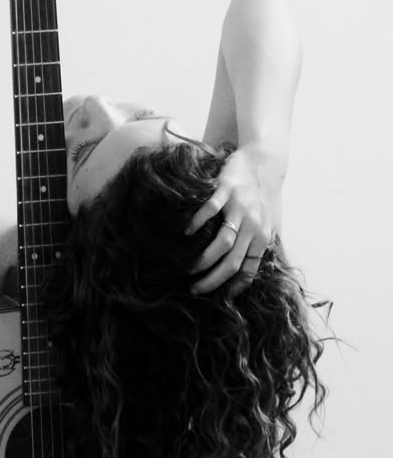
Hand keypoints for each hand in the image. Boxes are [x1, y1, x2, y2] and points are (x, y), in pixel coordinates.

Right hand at [185, 144, 281, 296]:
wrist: (264, 161)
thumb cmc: (265, 194)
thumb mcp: (271, 222)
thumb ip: (260, 244)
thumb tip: (246, 270)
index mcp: (263, 236)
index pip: (247, 270)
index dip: (230, 287)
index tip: (213, 296)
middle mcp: (253, 225)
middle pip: (232, 261)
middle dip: (212, 280)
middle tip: (195, 290)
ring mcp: (239, 207)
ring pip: (222, 242)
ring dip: (204, 259)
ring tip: (189, 268)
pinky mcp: (226, 190)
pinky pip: (210, 211)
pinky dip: (196, 224)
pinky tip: (186, 233)